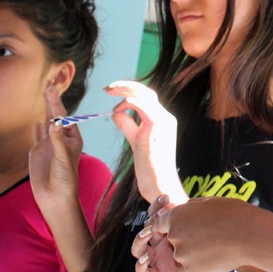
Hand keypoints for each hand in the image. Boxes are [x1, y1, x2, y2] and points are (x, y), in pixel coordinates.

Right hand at [30, 87, 82, 215]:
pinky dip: (37, 127)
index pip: (66, 118)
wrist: (55, 197)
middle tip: (49, 86)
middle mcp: (61, 140)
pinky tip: (37, 120)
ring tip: (44, 96)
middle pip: (56, 117)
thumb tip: (54, 121)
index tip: (54, 91)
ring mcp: (49, 145)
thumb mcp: (62, 157)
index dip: (59, 104)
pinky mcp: (38, 152)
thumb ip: (57, 140)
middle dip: (53, 102)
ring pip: (46, 124)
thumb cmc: (65, 179)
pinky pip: (37, 136)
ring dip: (45, 110)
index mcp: (72, 139)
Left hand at [106, 80, 185, 203]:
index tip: (112, 91)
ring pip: (144, 96)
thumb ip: (129, 125)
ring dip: (124, 91)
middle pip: (146, 91)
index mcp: (163, 119)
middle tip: (106, 88)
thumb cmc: (150, 168)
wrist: (161, 185)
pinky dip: (130, 103)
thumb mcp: (136, 141)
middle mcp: (166, 117)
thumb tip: (116, 112)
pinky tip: (118, 107)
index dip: (128, 90)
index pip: (146, 96)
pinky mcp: (155, 130)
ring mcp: (163, 122)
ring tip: (109, 92)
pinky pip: (144, 108)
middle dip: (124, 85)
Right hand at [132, 197, 223, 271]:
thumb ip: (196, 217)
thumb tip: (190, 202)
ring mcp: (159, 259)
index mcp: (171, 230)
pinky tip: (147, 258)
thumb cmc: (219, 249)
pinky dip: (140, 265)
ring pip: (139, 249)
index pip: (157, 215)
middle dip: (150, 220)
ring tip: (149, 233)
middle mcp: (162, 244)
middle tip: (159, 216)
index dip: (158, 206)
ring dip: (140, 240)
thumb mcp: (206, 230)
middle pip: (146, 229)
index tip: (167, 198)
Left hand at [148, 197, 272, 271]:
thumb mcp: (209, 202)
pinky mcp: (188, 271)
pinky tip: (214, 257)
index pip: (161, 222)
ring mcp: (181, 255)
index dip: (173, 225)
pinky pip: (189, 270)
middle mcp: (173, 235)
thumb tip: (187, 210)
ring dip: (193, 253)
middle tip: (206, 237)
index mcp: (176, 216)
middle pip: (173, 240)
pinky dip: (199, 267)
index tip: (184, 227)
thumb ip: (192, 208)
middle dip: (185, 239)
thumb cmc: (233, 214)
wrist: (248, 234)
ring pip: (182, 255)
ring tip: (215, 246)